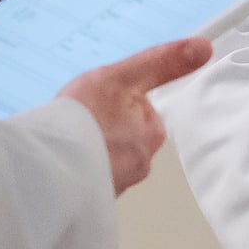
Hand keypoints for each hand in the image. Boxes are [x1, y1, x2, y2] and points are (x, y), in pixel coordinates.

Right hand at [54, 37, 211, 192]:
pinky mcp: (89, 200)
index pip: (142, 112)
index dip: (117, 100)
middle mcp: (137, 166)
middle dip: (103, 128)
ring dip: (87, 150)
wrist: (45, 168)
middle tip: (79, 120)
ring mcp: (113, 185)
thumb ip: (162, 63)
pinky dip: (75, 169)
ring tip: (67, 139)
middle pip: (123, 137)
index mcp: (150, 135)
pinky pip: (85, 179)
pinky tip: (60, 159)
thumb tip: (202, 48)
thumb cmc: (83, 122)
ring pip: (103, 160)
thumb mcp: (123, 77)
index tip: (98, 100)